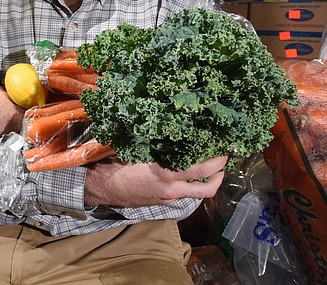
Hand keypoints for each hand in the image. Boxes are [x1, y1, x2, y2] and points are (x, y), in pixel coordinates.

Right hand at [84, 155, 226, 207]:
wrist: (100, 186)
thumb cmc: (115, 161)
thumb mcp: (136, 147)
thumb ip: (156, 141)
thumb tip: (172, 123)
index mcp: (166, 170)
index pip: (202, 167)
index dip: (217, 159)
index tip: (224, 146)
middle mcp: (171, 187)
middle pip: (208, 185)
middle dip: (221, 172)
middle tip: (226, 159)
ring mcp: (168, 197)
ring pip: (200, 194)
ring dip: (212, 183)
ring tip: (217, 172)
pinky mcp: (162, 203)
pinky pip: (185, 196)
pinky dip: (194, 186)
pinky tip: (192, 176)